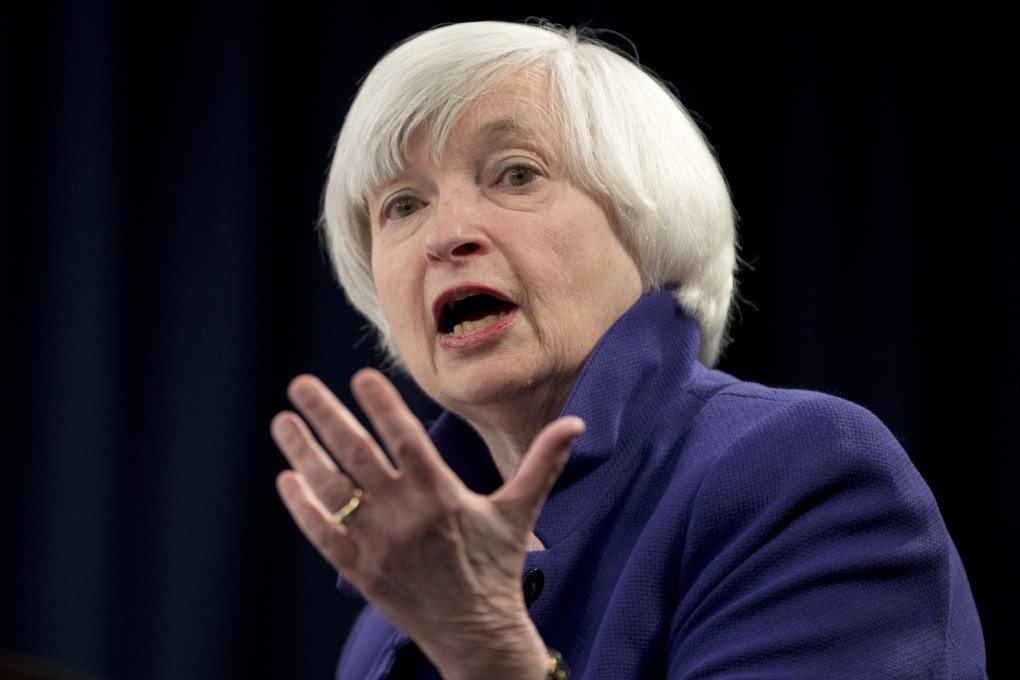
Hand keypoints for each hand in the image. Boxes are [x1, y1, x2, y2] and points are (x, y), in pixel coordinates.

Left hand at [270, 368, 582, 678]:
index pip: (406, 438)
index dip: (382, 404)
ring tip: (282, 420)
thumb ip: (542, 462)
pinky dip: (301, 507)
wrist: (476, 633)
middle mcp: (406, 516)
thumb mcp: (520, 511)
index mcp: (442, 495)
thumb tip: (576, 423)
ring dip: (302, 453)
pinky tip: (286, 478)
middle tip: (300, 383)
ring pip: (331, 490)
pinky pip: (322, 534)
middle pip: (357, 455)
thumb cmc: (497, 566)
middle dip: (326, 415)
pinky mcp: (360, 571)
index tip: (360, 374)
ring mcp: (378, 544)